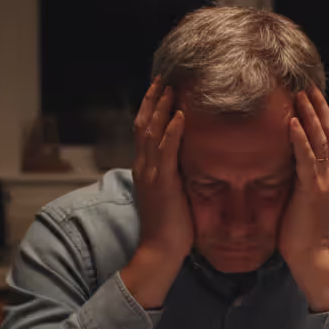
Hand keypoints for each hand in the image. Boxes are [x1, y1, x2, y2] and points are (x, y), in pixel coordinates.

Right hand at [120, 78, 187, 308]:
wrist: (160, 251)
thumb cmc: (170, 228)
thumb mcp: (170, 196)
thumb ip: (173, 177)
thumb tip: (184, 164)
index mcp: (145, 169)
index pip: (145, 131)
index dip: (151, 109)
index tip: (160, 90)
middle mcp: (144, 167)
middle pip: (144, 124)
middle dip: (153, 100)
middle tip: (163, 77)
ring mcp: (151, 174)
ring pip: (152, 132)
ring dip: (162, 108)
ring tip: (171, 87)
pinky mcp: (163, 183)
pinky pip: (167, 151)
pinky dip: (173, 131)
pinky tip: (181, 115)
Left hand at [282, 86, 328, 311]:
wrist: (310, 254)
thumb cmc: (299, 230)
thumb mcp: (298, 196)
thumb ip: (296, 177)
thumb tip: (283, 162)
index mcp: (325, 173)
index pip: (325, 136)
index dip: (318, 113)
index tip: (308, 93)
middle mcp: (328, 172)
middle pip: (326, 130)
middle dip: (317, 105)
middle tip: (306, 83)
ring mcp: (322, 179)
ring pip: (318, 138)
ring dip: (308, 114)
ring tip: (299, 94)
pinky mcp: (311, 189)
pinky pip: (306, 158)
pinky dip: (299, 138)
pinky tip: (291, 122)